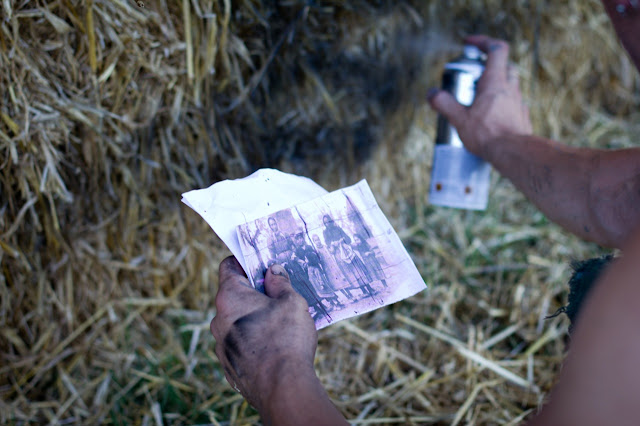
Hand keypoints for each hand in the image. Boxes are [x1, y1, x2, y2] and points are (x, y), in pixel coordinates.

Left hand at [210, 257, 317, 411]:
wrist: (282, 388)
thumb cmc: (286, 339)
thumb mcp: (291, 302)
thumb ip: (280, 283)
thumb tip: (273, 271)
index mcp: (229, 297)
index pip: (229, 266)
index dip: (246, 261)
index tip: (263, 263)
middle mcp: (218, 319)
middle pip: (234, 296)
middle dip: (255, 293)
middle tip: (280, 295)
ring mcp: (221, 345)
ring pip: (237, 322)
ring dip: (255, 319)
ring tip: (281, 324)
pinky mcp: (229, 366)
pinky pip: (240, 344)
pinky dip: (254, 341)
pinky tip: (275, 346)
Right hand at [428, 35, 532, 157]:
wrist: (514, 153)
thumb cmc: (488, 135)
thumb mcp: (460, 119)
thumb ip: (445, 104)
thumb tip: (432, 94)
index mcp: (494, 83)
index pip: (495, 49)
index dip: (483, 41)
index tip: (470, 43)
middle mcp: (509, 88)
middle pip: (505, 65)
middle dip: (491, 64)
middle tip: (475, 73)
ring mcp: (518, 102)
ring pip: (511, 83)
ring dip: (498, 84)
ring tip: (481, 97)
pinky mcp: (522, 117)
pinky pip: (514, 103)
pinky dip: (504, 103)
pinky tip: (494, 115)